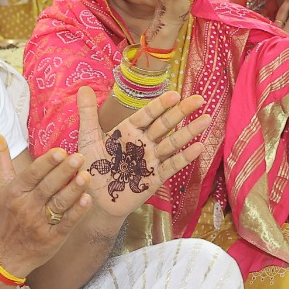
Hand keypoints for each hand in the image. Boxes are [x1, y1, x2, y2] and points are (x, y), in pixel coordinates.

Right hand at [0, 130, 90, 275]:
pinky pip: (66, 224)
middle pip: (47, 187)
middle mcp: (26, 207)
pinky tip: (87, 201)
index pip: (32, 175)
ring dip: (73, 190)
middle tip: (80, 157)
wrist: (2, 256)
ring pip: (59, 204)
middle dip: (64, 172)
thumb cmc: (4, 217)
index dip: (46, 163)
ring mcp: (39, 224)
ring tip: (87, 176)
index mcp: (15, 192)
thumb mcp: (0, 186)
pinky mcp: (52, 239)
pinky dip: (76, 213)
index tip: (61, 151)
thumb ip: (0, 158)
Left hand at [76, 87, 211, 217]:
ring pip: (172, 142)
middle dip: (181, 111)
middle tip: (199, 98)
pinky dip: (184, 157)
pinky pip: (171, 166)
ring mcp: (150, 160)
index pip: (147, 114)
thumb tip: (83, 87)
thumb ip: (88, 114)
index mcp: (128, 131)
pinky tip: (199, 147)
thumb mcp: (88, 139)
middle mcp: (142, 143)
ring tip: (206, 118)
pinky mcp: (154, 178)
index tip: (174, 94)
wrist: (93, 200)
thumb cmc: (91, 169)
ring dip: (189, 131)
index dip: (160, 105)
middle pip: (165, 124)